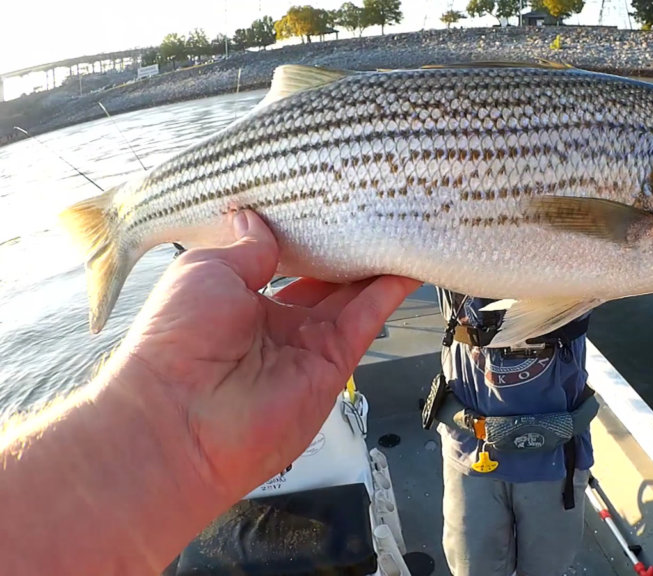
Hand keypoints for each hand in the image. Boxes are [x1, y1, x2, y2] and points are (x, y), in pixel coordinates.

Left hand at [113, 210, 419, 499]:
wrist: (179, 421)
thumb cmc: (175, 341)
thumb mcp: (205, 271)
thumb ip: (246, 248)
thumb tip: (257, 218)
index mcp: (237, 300)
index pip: (281, 262)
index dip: (303, 234)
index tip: (324, 201)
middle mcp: (275, 324)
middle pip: (323, 278)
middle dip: (346, 248)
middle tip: (371, 209)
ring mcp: (306, 346)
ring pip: (351, 297)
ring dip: (376, 265)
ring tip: (401, 226)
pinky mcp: (332, 365)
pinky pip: (365, 320)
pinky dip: (388, 293)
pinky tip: (408, 263)